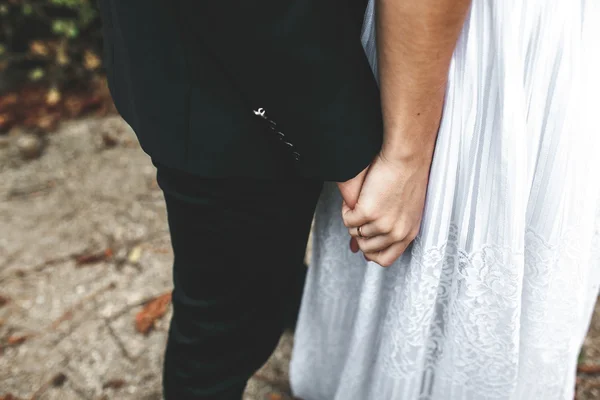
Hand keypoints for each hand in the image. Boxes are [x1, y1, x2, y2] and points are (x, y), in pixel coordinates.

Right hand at [342, 148, 432, 266]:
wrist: (406, 157)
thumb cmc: (407, 176)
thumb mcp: (406, 210)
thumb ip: (390, 231)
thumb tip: (365, 253)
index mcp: (408, 233)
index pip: (385, 258)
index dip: (371, 252)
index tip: (364, 242)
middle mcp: (396, 233)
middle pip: (366, 248)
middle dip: (359, 234)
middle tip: (361, 216)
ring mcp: (382, 224)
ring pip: (355, 233)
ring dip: (353, 219)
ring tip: (360, 203)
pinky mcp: (368, 212)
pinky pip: (348, 220)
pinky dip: (347, 210)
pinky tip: (355, 199)